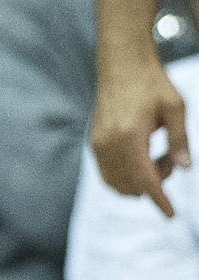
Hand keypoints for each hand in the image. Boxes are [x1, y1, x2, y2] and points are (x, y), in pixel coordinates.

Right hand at [92, 57, 186, 216]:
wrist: (121, 65)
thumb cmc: (151, 82)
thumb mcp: (176, 108)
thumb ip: (181, 140)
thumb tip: (185, 169)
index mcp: (130, 135)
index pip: (145, 178)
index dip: (159, 199)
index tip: (171, 214)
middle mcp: (108, 143)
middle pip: (131, 185)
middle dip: (155, 183)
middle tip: (170, 158)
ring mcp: (98, 143)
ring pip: (118, 183)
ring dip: (140, 180)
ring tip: (156, 156)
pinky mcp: (94, 142)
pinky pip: (108, 173)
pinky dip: (127, 176)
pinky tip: (142, 157)